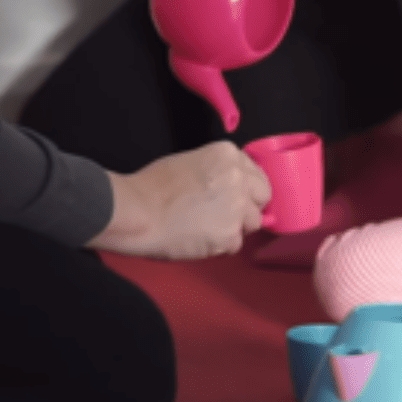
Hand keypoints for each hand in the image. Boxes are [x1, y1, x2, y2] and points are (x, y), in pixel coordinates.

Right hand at [88, 141, 272, 259]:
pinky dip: (221, 245)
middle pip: (263, 196)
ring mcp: (237, 207)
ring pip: (253, 222)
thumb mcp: (190, 162)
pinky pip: (236, 244)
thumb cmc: (152, 188)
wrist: (139, 212)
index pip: (256, 172)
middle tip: (226, 214)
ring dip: (235, 227)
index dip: (246, 187)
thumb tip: (227, 186)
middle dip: (249, 206)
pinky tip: (200, 238)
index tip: (236, 195)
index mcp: (227, 155)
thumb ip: (217, 171)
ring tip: (207, 227)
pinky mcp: (230, 234)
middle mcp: (239, 178)